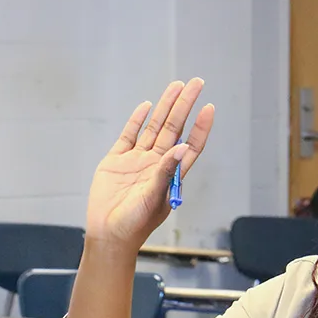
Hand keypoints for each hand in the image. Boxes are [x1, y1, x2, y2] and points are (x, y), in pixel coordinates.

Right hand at [85, 78, 214, 251]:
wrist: (108, 234)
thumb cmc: (135, 223)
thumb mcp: (154, 198)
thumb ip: (166, 172)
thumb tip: (183, 147)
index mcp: (170, 175)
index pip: (191, 145)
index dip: (200, 127)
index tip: (209, 108)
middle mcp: (156, 164)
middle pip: (174, 129)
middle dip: (185, 106)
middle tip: (197, 83)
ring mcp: (137, 161)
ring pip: (154, 127)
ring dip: (165, 107)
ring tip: (177, 86)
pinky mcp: (116, 161)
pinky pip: (129, 135)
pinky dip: (137, 120)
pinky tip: (147, 106)